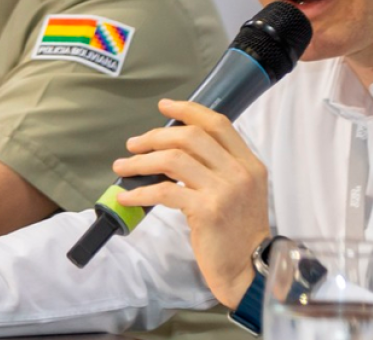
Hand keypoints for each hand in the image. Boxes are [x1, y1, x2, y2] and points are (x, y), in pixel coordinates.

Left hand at [112, 98, 269, 308]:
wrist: (248, 267)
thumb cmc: (237, 230)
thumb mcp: (240, 190)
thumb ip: (219, 166)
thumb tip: (175, 146)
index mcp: (249, 163)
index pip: (218, 124)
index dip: (189, 110)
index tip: (164, 106)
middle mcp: (240, 173)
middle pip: (191, 137)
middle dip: (155, 136)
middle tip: (133, 144)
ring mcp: (224, 191)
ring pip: (173, 160)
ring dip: (141, 161)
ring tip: (123, 166)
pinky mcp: (207, 211)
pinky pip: (165, 191)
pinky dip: (140, 191)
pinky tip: (127, 196)